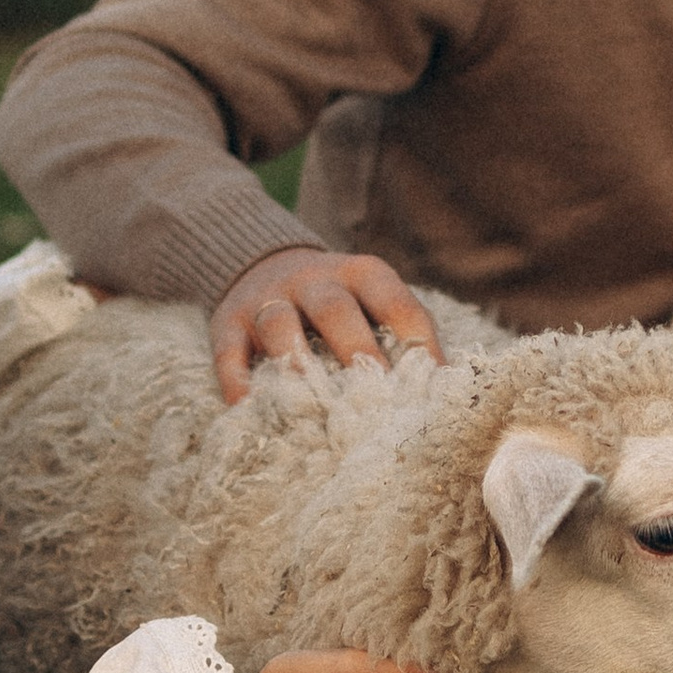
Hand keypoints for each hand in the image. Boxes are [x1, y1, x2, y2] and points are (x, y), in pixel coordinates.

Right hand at [211, 245, 444, 404]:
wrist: (263, 264)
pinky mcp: (228, 323)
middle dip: (357, 349)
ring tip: (312, 404)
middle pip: (335, 308)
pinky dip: (238, 381)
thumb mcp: (372, 301)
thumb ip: (402, 336)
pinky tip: (250, 409)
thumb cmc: (339, 303)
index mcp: (361, 274)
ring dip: (296, 362)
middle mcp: (313, 280)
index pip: (395, 301)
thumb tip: (443, 390)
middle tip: (376, 394)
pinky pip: (230, 352)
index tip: (432, 382)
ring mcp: (267, 299)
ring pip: (279, 324)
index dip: (415, 340)